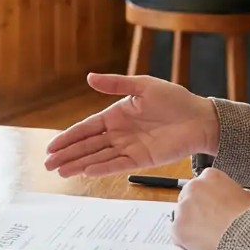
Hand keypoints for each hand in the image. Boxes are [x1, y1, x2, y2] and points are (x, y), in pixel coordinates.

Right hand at [42, 72, 219, 177]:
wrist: (201, 118)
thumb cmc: (175, 99)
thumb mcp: (143, 85)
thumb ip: (116, 84)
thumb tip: (89, 77)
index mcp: (116, 115)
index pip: (86, 128)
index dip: (68, 137)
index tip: (51, 147)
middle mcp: (119, 134)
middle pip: (87, 146)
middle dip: (67, 155)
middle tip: (48, 165)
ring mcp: (129, 148)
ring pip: (98, 158)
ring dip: (79, 165)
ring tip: (61, 173)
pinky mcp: (141, 160)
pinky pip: (117, 165)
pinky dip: (102, 169)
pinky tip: (87, 172)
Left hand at [171, 168, 249, 249]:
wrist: (245, 236)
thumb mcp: (248, 198)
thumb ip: (236, 195)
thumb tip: (239, 200)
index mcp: (211, 176)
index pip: (203, 185)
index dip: (208, 199)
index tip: (213, 209)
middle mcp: (193, 187)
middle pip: (188, 199)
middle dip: (196, 211)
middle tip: (209, 224)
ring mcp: (183, 207)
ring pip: (182, 217)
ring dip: (191, 226)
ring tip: (208, 238)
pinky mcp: (177, 227)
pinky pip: (177, 235)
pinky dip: (185, 241)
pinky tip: (200, 246)